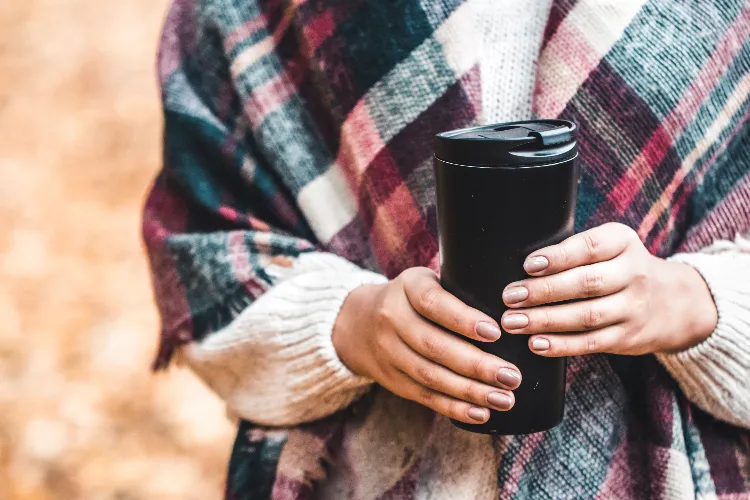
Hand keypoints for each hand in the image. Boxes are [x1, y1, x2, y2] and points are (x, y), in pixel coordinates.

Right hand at [333, 267, 521, 424]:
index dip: (463, 319)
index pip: (433, 303)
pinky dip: (453, 407)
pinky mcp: (392, 379)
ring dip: (469, 391)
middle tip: (512, 376)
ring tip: (504, 398)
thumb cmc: (413, 298)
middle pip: (434, 345)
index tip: (496, 333)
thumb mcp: (427, 280)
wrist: (357, 323)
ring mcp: (388, 351)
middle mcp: (392, 318)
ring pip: (430, 375)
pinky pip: (424, 396)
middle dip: (476, 365)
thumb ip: (460, 289)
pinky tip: (480, 413)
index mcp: (407, 286)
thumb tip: (518, 306)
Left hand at [500, 222, 717, 356]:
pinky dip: (561, 345)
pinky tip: (536, 343)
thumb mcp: (611, 246)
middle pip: (585, 284)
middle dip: (543, 291)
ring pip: (586, 316)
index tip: (529, 265)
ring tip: (513, 322)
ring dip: (545, 320)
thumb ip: (576, 250)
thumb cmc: (622, 268)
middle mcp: (633, 274)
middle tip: (510, 297)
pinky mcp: (628, 337)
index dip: (559, 257)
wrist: (677, 303)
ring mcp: (633, 308)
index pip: (591, 248)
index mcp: (623, 243)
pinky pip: (591, 343)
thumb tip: (524, 266)